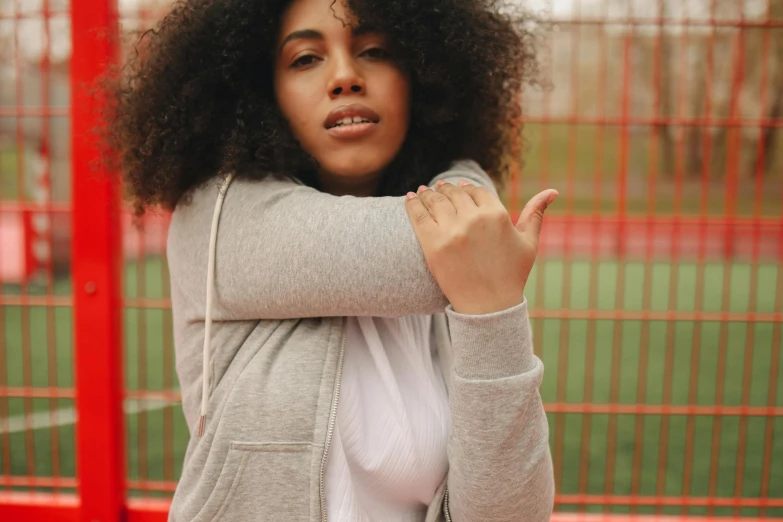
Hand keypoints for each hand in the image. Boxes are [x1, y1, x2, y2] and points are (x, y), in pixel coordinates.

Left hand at [404, 180, 556, 314]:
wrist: (489, 307)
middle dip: (445, 189)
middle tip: (438, 188)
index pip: (476, 191)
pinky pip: (418, 215)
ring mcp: (452, 231)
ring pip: (435, 200)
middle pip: (453, 193)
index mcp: (497, 215)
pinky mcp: (432, 244)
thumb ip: (536, 213)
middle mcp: (474, 220)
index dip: (466, 188)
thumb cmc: (511, 276)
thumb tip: (553, 190)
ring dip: (428, 194)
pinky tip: (409, 198)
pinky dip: (412, 204)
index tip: (458, 186)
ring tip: (422, 192)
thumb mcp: (528, 243)